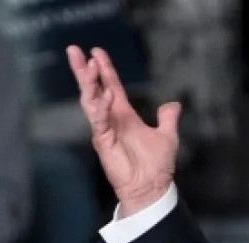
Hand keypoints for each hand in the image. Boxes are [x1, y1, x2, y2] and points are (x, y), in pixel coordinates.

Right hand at [67, 46, 181, 217]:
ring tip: (87, 65)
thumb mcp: (167, 136)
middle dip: (84, 71)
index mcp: (124, 115)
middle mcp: (111, 119)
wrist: (152, 187)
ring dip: (89, 84)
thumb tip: (174, 105)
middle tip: (75, 50)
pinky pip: (99, 121)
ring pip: (91, 101)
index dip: (105, 70)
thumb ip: (168, 119)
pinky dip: (101, 108)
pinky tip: (103, 95)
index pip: (111, 87)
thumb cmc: (156, 166)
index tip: (96, 52)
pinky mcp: (103, 142)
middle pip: (94, 89)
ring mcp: (105, 130)